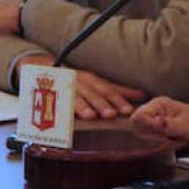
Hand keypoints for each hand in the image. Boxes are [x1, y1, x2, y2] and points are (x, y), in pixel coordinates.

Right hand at [17, 54, 146, 119]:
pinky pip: (58, 103)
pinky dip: (63, 110)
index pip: (108, 90)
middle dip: (103, 104)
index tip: (128, 110)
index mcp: (93, 80)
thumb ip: (120, 91)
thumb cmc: (78, 83)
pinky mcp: (52, 96)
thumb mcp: (99, 84)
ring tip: (93, 116)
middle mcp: (81, 83)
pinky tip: (67, 117)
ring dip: (84, 107)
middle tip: (112, 114)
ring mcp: (66, 89)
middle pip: (93, 94)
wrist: (45, 71)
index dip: (118, 100)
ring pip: (76, 98)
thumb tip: (143, 95)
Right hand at [131, 92, 188, 144]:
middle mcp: (153, 109)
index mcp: (158, 104)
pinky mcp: (156, 126)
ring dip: (156, 141)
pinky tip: (171, 141)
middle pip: (137, 128)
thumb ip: (167, 126)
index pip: (137, 118)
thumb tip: (155, 123)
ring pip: (143, 135)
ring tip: (173, 139)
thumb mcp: (185, 127)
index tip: (161, 134)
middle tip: (170, 138)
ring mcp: (153, 118)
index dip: (145, 129)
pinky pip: (149, 138)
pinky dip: (159, 143)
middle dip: (152, 137)